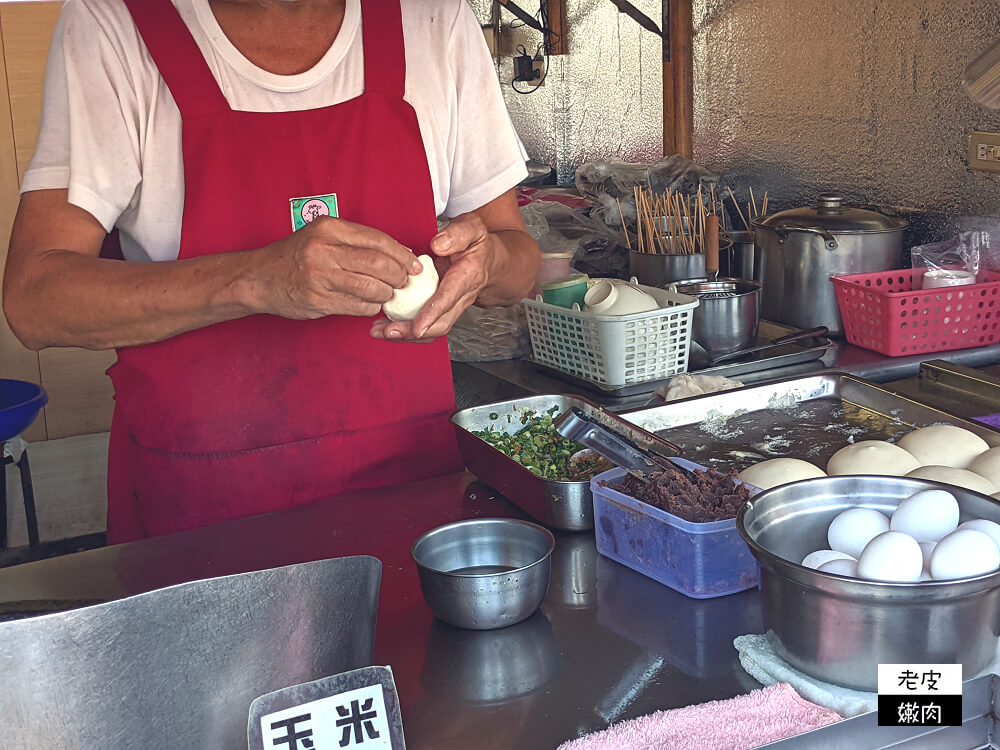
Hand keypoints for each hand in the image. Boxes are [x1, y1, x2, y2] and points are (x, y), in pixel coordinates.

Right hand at [249, 216, 422, 318]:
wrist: (258, 278)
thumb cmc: (295, 256)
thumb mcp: (321, 237)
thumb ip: (355, 242)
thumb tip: (398, 253)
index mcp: (329, 229)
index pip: (377, 240)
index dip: (402, 254)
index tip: (414, 265)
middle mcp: (324, 250)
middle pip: (379, 264)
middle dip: (399, 275)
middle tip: (404, 281)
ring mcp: (320, 277)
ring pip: (371, 288)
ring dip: (387, 294)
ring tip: (388, 294)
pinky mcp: (318, 301)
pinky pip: (358, 306)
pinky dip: (371, 307)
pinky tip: (371, 304)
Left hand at [369, 213, 493, 341]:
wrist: (488, 261)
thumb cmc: (476, 245)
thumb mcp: (472, 229)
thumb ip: (457, 234)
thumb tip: (438, 245)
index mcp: (467, 276)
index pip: (449, 298)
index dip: (432, 314)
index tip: (417, 327)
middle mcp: (461, 297)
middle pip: (441, 323)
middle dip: (413, 332)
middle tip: (388, 332)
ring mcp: (453, 307)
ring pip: (433, 330)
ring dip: (407, 336)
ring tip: (381, 332)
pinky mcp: (443, 311)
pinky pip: (428, 326)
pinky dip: (407, 331)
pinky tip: (387, 327)